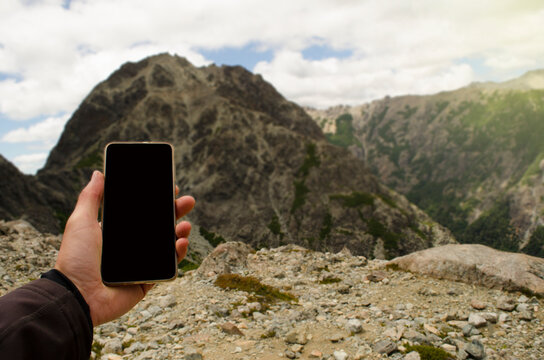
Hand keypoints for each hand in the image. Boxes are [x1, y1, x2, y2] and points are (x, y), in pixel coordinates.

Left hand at [54, 170, 194, 325]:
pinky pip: (168, 267)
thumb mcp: (80, 221)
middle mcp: (131, 246)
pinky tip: (181, 243)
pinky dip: (178, 255)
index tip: (170, 188)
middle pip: (160, 226)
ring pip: (168, 245)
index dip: (157, 201)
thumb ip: (91, 197)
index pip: (142, 212)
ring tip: (185, 225)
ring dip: (180, 232)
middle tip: (188, 201)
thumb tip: (98, 173)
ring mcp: (141, 264)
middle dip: (176, 212)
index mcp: (117, 232)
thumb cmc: (75, 258)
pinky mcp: (147, 281)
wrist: (77, 295)